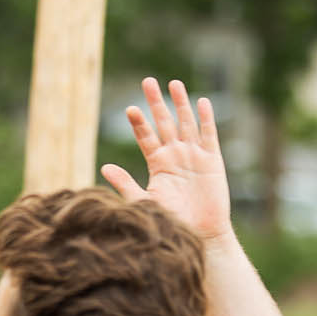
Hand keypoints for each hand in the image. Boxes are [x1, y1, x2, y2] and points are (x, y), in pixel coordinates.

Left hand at [100, 78, 231, 241]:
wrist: (199, 234)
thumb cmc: (171, 221)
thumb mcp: (144, 201)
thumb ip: (125, 183)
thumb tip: (104, 167)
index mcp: (157, 163)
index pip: (146, 137)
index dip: (139, 123)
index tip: (130, 108)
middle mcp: (175, 155)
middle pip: (164, 122)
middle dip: (156, 102)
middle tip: (147, 81)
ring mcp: (194, 155)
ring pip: (186, 123)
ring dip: (180, 103)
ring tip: (173, 83)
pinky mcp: (213, 160)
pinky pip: (209, 135)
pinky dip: (206, 118)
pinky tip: (202, 101)